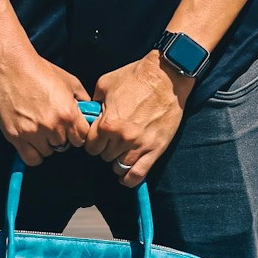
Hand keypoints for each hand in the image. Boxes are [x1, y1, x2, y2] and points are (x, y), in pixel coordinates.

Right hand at [0, 51, 97, 163]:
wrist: (12, 67)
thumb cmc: (40, 71)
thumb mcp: (70, 81)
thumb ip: (83, 100)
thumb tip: (90, 113)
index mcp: (68, 114)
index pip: (82, 139)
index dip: (77, 134)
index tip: (72, 130)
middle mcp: (52, 126)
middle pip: (64, 146)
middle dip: (61, 137)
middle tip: (53, 124)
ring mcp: (33, 133)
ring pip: (48, 152)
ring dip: (46, 144)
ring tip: (40, 128)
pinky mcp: (16, 136)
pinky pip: (31, 158)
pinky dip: (33, 154)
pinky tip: (32, 141)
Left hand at [87, 51, 191, 187]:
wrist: (166, 77)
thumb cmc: (136, 77)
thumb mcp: (105, 84)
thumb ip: (94, 103)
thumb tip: (90, 114)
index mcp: (107, 124)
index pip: (90, 147)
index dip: (92, 142)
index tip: (97, 138)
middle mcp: (122, 138)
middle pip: (104, 157)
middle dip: (105, 149)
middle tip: (111, 140)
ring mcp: (139, 145)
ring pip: (119, 167)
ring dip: (117, 162)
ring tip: (120, 153)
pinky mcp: (155, 149)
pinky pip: (138, 174)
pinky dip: (130, 179)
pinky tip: (125, 177)